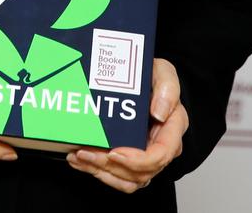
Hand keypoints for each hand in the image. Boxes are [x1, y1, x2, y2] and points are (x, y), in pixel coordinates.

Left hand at [66, 57, 188, 192]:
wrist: (138, 77)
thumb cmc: (153, 76)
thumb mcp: (164, 73)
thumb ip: (167, 89)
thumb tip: (159, 113)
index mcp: (172, 129)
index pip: (160, 155)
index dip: (137, 161)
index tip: (114, 153)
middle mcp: (161, 147)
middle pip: (140, 172)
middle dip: (111, 166)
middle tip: (86, 152)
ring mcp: (146, 156)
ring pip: (127, 179)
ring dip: (100, 171)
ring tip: (79, 156)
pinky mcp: (131, 159)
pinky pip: (118, 175)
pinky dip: (98, 171)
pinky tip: (80, 160)